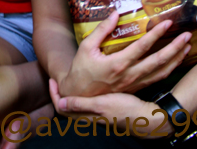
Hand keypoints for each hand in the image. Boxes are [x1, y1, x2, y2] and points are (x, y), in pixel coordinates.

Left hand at [50, 79, 173, 137]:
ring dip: (71, 93)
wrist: (144, 117)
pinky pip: (87, 103)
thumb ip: (82, 104)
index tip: (52, 80)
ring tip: (69, 79)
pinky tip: (87, 83)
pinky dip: (82, 94)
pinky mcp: (104, 111)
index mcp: (85, 116)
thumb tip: (61, 103)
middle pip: (67, 106)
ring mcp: (96, 114)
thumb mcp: (102, 104)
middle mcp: (88, 116)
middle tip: (58, 79)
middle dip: (60, 93)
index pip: (61, 107)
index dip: (54, 94)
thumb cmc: (123, 109)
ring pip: (77, 103)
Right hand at [59, 11, 191, 96]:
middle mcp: (130, 74)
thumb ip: (102, 30)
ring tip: (186, 47)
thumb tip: (115, 13)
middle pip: (158, 61)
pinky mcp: (135, 87)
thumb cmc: (81, 70)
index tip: (167, 23)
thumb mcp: (87, 47)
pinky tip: (174, 62)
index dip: (156, 34)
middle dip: (174, 47)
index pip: (142, 47)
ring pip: (161, 72)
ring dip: (175, 59)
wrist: (79, 94)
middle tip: (186, 35)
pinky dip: (168, 70)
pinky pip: (156, 79)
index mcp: (118, 63)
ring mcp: (134, 83)